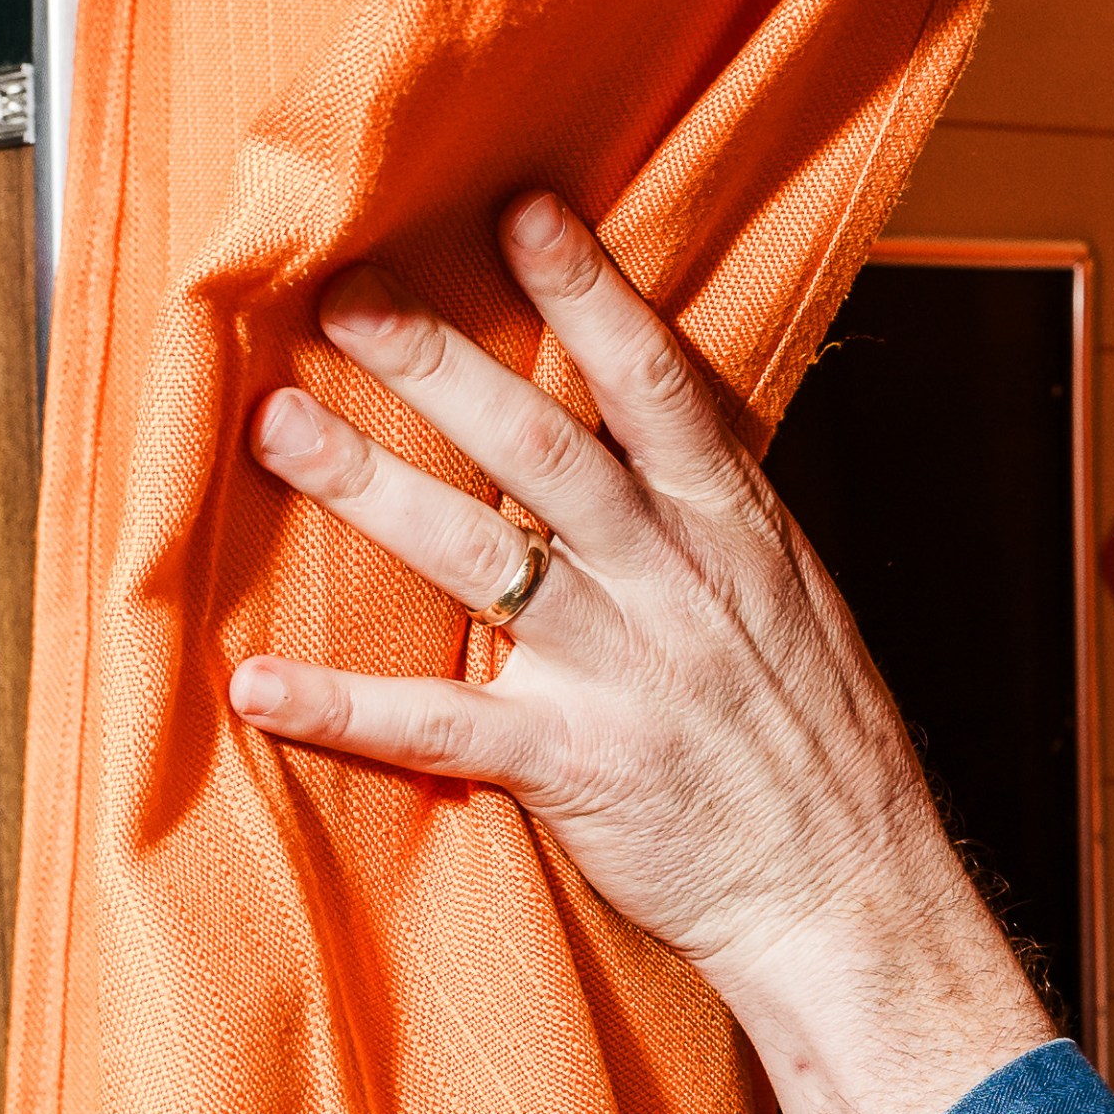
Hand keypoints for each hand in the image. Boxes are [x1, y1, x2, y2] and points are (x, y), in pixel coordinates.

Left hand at [227, 190, 1054, 1113]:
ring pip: (482, 556)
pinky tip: (260, 679)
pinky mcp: (576, 765)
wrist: (853, 899)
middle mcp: (677, 587)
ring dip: (372, 486)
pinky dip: (345, 702)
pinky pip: (442, 725)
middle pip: (546, 451)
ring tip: (280, 426)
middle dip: (441, 365)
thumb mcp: (797, 615)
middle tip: (345, 294)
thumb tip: (645, 451)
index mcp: (739, 539)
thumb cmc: (826, 764)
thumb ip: (716, 533)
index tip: (524, 213)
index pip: (662, 390)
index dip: (594, 296)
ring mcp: (624, 673)